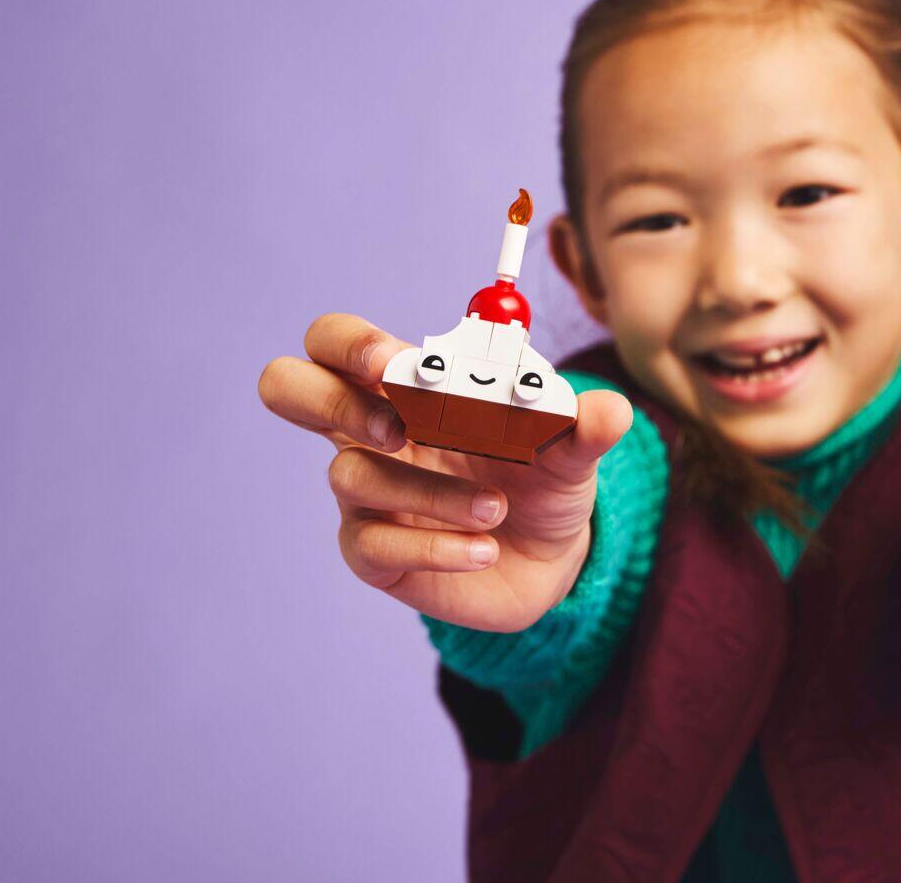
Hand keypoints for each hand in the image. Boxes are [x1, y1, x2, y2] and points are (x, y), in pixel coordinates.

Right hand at [259, 313, 630, 631]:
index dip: (350, 344)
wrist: (552, 557)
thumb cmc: (544, 479)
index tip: (394, 364)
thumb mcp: (572, 451)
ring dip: (429, 490)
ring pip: (349, 474)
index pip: (337, 342)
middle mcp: (371, 432)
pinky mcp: (374, 554)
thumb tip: (612, 410)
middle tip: (399, 425)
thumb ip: (584, 427)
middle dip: (330, 398)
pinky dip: (434, 544)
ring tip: (494, 508)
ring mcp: (364, 495)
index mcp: (406, 387)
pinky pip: (373, 544)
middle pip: (288, 386)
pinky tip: (483, 548)